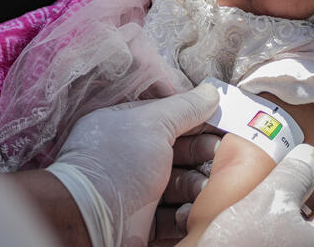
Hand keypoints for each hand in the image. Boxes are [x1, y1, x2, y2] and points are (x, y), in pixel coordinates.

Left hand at [46, 82, 219, 246]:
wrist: (91, 218)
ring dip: (196, 187)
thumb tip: (212, 91)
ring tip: (205, 190)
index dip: (196, 118)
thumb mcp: (153, 123)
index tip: (222, 123)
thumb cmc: (119, 162)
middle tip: (221, 157)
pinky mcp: (142, 220)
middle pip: (177, 151)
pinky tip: (191, 213)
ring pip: (178, 184)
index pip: (168, 116)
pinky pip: (172, 215)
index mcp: (127, 124)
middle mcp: (131, 155)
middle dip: (201, 154)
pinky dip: (185, 214)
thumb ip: (185, 107)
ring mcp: (136, 189)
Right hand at [199, 144, 313, 246]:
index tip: (296, 177)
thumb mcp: (269, 200)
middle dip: (297, 202)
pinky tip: (246, 230)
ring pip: (298, 233)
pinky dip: (268, 235)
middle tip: (270, 192)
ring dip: (278, 218)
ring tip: (252, 211)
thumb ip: (294, 175)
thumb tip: (309, 156)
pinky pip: (281, 244)